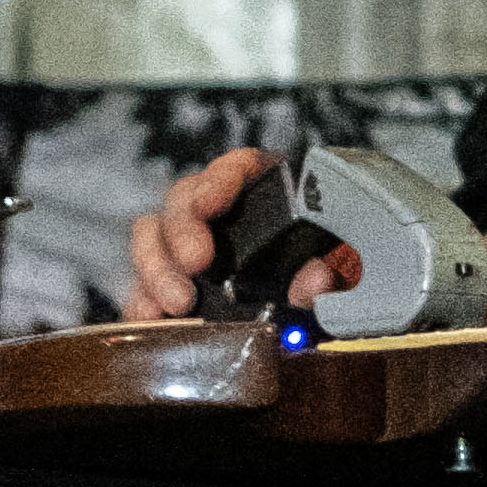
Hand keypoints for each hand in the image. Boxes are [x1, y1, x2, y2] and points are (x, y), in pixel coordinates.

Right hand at [126, 148, 353, 326]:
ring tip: (178, 303)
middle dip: (182, 231)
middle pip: (182, 202)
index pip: (236, 168)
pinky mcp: (172, 285)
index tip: (212, 202)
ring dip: (158, 269)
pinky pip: (143, 285)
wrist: (324, 315)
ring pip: (152, 238)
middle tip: (196, 262)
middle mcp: (219, 215)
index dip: (218, 180)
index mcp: (265, 194)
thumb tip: (315, 283)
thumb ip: (336, 269)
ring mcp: (189, 248)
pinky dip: (142, 301)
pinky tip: (151, 319)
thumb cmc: (333, 274)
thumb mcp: (344, 268)